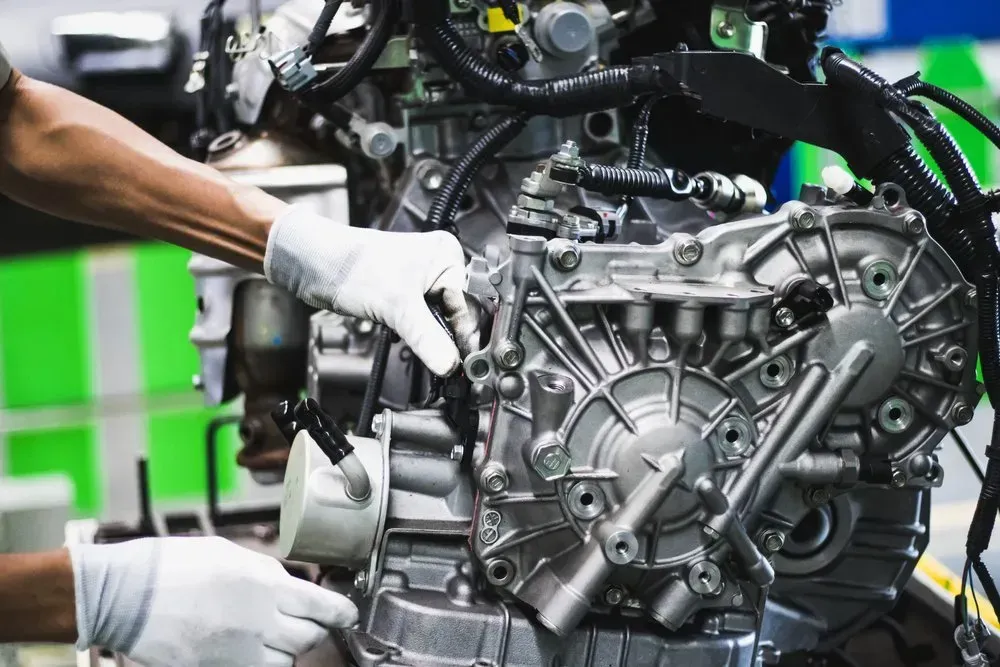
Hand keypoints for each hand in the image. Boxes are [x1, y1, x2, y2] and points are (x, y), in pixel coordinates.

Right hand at [68, 536, 356, 666]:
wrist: (126, 594)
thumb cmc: (174, 565)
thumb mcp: (231, 554)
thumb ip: (267, 572)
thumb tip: (291, 584)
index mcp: (265, 587)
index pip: (322, 607)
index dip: (341, 612)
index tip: (348, 613)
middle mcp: (258, 622)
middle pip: (308, 638)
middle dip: (312, 629)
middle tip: (305, 620)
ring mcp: (236, 652)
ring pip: (284, 663)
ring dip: (285, 651)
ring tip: (272, 635)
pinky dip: (258, 663)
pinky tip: (247, 649)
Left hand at [263, 205, 476, 375]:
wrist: (315, 266)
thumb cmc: (351, 268)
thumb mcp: (396, 307)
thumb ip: (427, 338)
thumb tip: (450, 364)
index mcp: (447, 257)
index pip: (468, 305)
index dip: (466, 336)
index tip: (465, 365)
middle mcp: (440, 265)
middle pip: (458, 313)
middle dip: (448, 338)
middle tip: (446, 364)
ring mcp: (424, 279)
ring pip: (441, 320)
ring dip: (432, 338)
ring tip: (427, 352)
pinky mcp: (408, 293)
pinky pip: (425, 320)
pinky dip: (419, 334)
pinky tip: (409, 338)